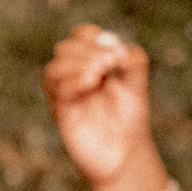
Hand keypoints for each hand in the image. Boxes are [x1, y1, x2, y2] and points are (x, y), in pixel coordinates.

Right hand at [43, 24, 167, 190]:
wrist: (125, 154)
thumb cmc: (130, 119)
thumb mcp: (137, 83)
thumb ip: (133, 59)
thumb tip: (115, 48)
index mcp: (91, 64)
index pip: (80, 36)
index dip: (91, 37)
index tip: (112, 53)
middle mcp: (74, 77)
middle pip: (64, 48)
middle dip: (85, 51)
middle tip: (108, 64)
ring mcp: (65, 95)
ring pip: (53, 68)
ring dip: (75, 65)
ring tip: (98, 75)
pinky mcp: (61, 112)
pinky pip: (54, 89)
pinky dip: (71, 81)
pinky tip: (90, 84)